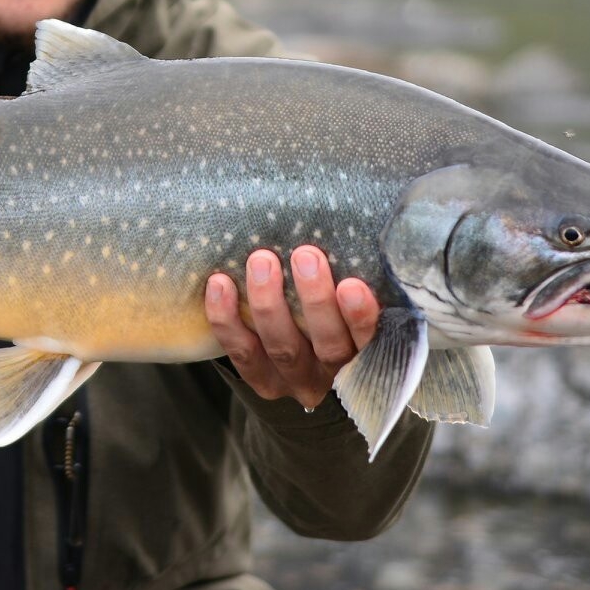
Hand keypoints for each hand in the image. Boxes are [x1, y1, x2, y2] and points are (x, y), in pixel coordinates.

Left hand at [204, 246, 379, 408]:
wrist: (293, 337)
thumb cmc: (327, 295)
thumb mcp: (346, 289)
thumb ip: (354, 268)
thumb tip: (365, 209)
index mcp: (364, 351)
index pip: (370, 338)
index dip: (360, 316)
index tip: (351, 285)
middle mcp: (333, 372)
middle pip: (329, 345)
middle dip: (315, 301)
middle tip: (305, 256)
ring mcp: (295, 380)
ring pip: (283, 347)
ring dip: (270, 303)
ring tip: (261, 261)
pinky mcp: (262, 381)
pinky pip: (242, 352)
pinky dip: (227, 318)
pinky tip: (220, 284)